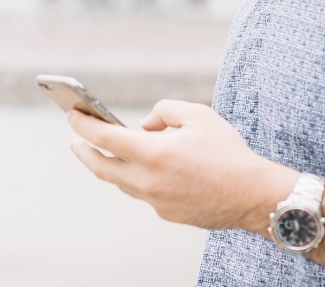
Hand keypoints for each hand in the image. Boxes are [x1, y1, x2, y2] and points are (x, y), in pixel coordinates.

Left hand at [67, 99, 298, 232]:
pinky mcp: (166, 213)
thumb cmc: (227, 152)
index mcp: (152, 153)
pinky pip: (145, 192)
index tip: (72, 115)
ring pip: (122, 182)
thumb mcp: (198, 115)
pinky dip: (139, 178)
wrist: (252, 195)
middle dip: (84, 151)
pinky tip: (147, 168)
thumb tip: (145, 125)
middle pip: (102, 167)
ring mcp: (155, 201)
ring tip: (107, 151)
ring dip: (111, 165)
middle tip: (75, 140)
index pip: (104, 137)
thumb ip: (164, 110)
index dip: (84, 124)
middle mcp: (147, 181)